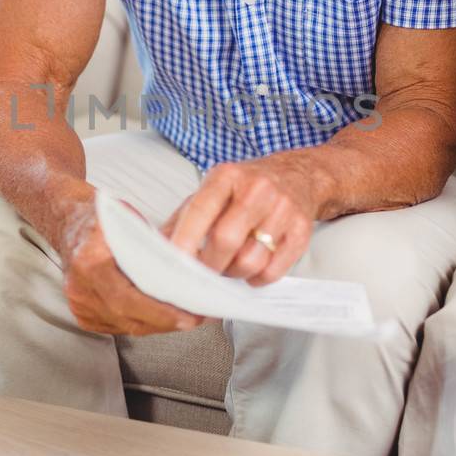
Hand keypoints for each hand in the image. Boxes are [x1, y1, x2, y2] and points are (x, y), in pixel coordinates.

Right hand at [58, 197, 204, 336]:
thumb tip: (185, 260)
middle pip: (129, 318)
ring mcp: (80, 305)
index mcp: (87, 262)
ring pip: (127, 326)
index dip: (158, 312)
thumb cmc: (99, 217)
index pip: (125, 298)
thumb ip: (150, 240)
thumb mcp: (126, 215)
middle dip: (167, 321)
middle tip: (197, 318)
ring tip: (188, 316)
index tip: (186, 316)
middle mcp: (79, 288)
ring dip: (159, 324)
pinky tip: (164, 317)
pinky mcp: (84, 315)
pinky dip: (144, 323)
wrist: (68, 222)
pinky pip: (120, 327)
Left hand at [162, 156, 315, 285]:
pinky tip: (252, 269)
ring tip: (229, 267)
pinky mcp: (301, 231)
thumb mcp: (212, 191)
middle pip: (225, 240)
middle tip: (202, 274)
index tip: (174, 262)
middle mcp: (256, 189)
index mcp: (226, 176)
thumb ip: (183, 219)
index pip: (200, 210)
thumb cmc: (246, 188)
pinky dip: (257, 279)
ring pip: (250, 260)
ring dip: (233, 274)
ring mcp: (282, 210)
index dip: (185, 240)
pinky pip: (274, 271)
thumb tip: (154, 250)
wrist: (298, 176)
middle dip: (208, 265)